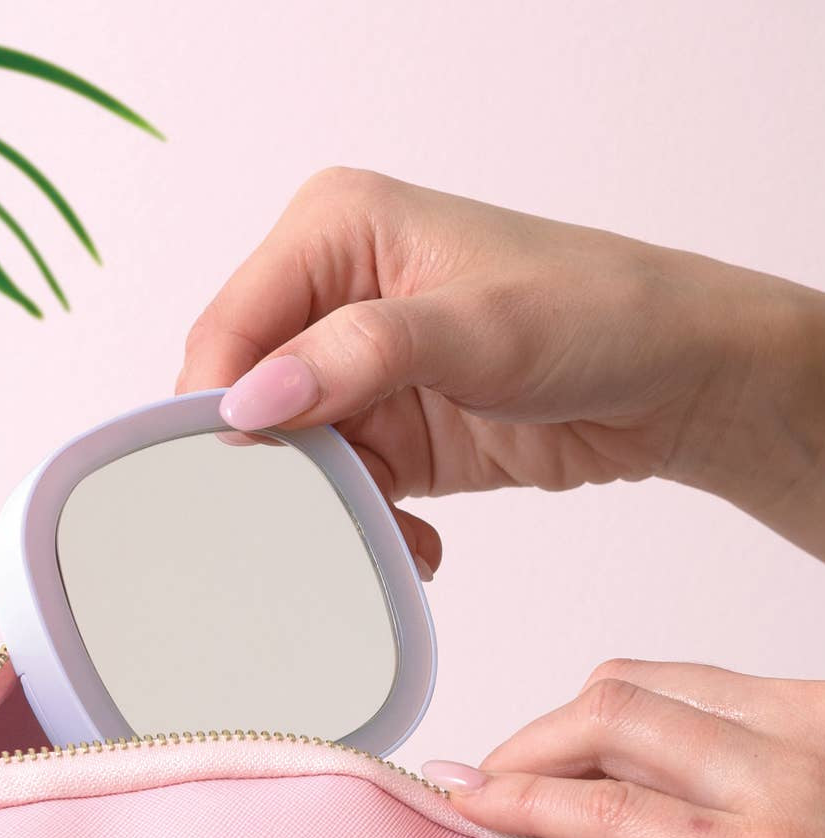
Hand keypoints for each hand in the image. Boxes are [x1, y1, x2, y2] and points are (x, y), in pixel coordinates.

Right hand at [177, 167, 824, 573]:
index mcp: (337, 230)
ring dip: (332, 512)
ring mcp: (358, 367)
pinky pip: (344, 490)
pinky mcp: (388, 428)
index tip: (238, 478)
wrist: (676, 381)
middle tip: (310, 530)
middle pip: (252, 399)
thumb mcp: (477, 330)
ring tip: (393, 543)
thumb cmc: (597, 316)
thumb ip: (359, 357)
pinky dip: (369, 528)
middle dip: (280, 470)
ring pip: (294, 458)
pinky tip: (418, 548)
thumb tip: (250, 404)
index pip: (232, 326)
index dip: (221, 406)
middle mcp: (333, 292)